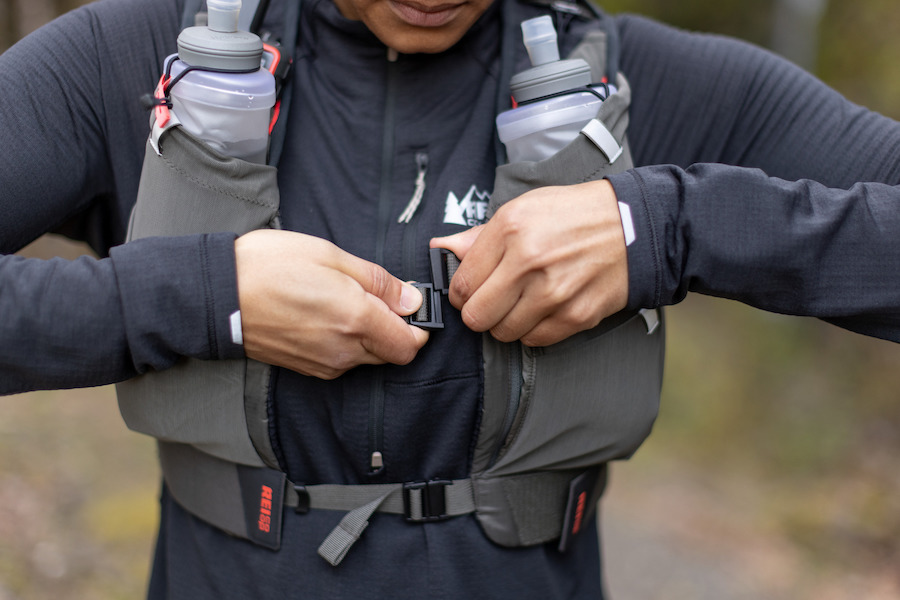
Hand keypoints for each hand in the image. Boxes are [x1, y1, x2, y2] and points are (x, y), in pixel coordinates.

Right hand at [235, 230, 428, 378]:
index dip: (418, 326)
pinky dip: (346, 343)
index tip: (409, 303)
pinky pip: (343, 362)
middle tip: (375, 296)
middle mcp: (344, 351)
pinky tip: (325, 315)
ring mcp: (324, 365)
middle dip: (395, 329)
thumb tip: (412, 299)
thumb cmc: (270, 266)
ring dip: (369, 335)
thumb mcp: (331, 256)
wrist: (217, 294)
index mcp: (357, 320)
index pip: (411, 344)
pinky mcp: (307, 369)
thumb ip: (378, 281)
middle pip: (392, 353)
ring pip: (368, 358)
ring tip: (344, 301)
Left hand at [430, 180, 627, 346]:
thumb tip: (440, 248)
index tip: (470, 290)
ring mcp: (553, 293)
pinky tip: (542, 310)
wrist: (631, 227)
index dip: (461, 293)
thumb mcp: (521, 209)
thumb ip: (478, 236)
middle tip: (491, 302)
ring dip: (506, 323)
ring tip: (521, 303)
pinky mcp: (575, 315)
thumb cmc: (571, 215)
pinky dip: (533, 330)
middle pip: (476, 316)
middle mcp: (529, 262)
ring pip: (503, 333)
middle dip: (478, 313)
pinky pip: (534, 340)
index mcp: (510, 230)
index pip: (461, 284)